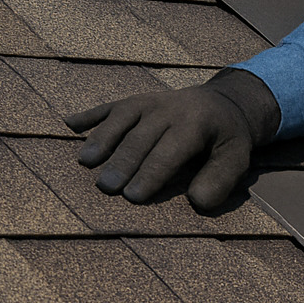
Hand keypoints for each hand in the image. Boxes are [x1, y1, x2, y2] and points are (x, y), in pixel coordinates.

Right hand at [64, 69, 279, 210]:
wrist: (223, 102)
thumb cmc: (226, 139)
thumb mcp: (237, 159)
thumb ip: (220, 180)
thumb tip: (197, 201)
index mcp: (196, 124)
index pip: (170, 150)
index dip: (152, 173)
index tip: (133, 196)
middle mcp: (169, 109)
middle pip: (141, 137)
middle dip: (123, 162)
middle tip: (106, 187)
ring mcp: (148, 102)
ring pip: (122, 118)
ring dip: (102, 138)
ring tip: (85, 161)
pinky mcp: (134, 101)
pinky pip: (109, 106)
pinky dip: (88, 115)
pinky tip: (66, 124)